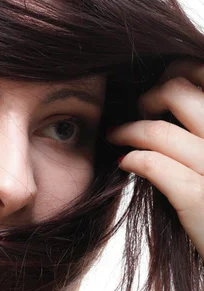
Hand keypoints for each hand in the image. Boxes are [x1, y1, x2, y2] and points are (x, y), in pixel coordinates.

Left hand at [106, 59, 203, 260]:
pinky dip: (133, 159)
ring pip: (159, 130)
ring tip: (116, 135)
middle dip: (147, 97)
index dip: (173, 76)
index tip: (157, 94)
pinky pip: (155, 165)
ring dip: (128, 130)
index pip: (201, 73)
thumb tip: (169, 109)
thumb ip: (202, 132)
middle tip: (136, 112)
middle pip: (178, 91)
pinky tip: (124, 162)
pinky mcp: (199, 197)